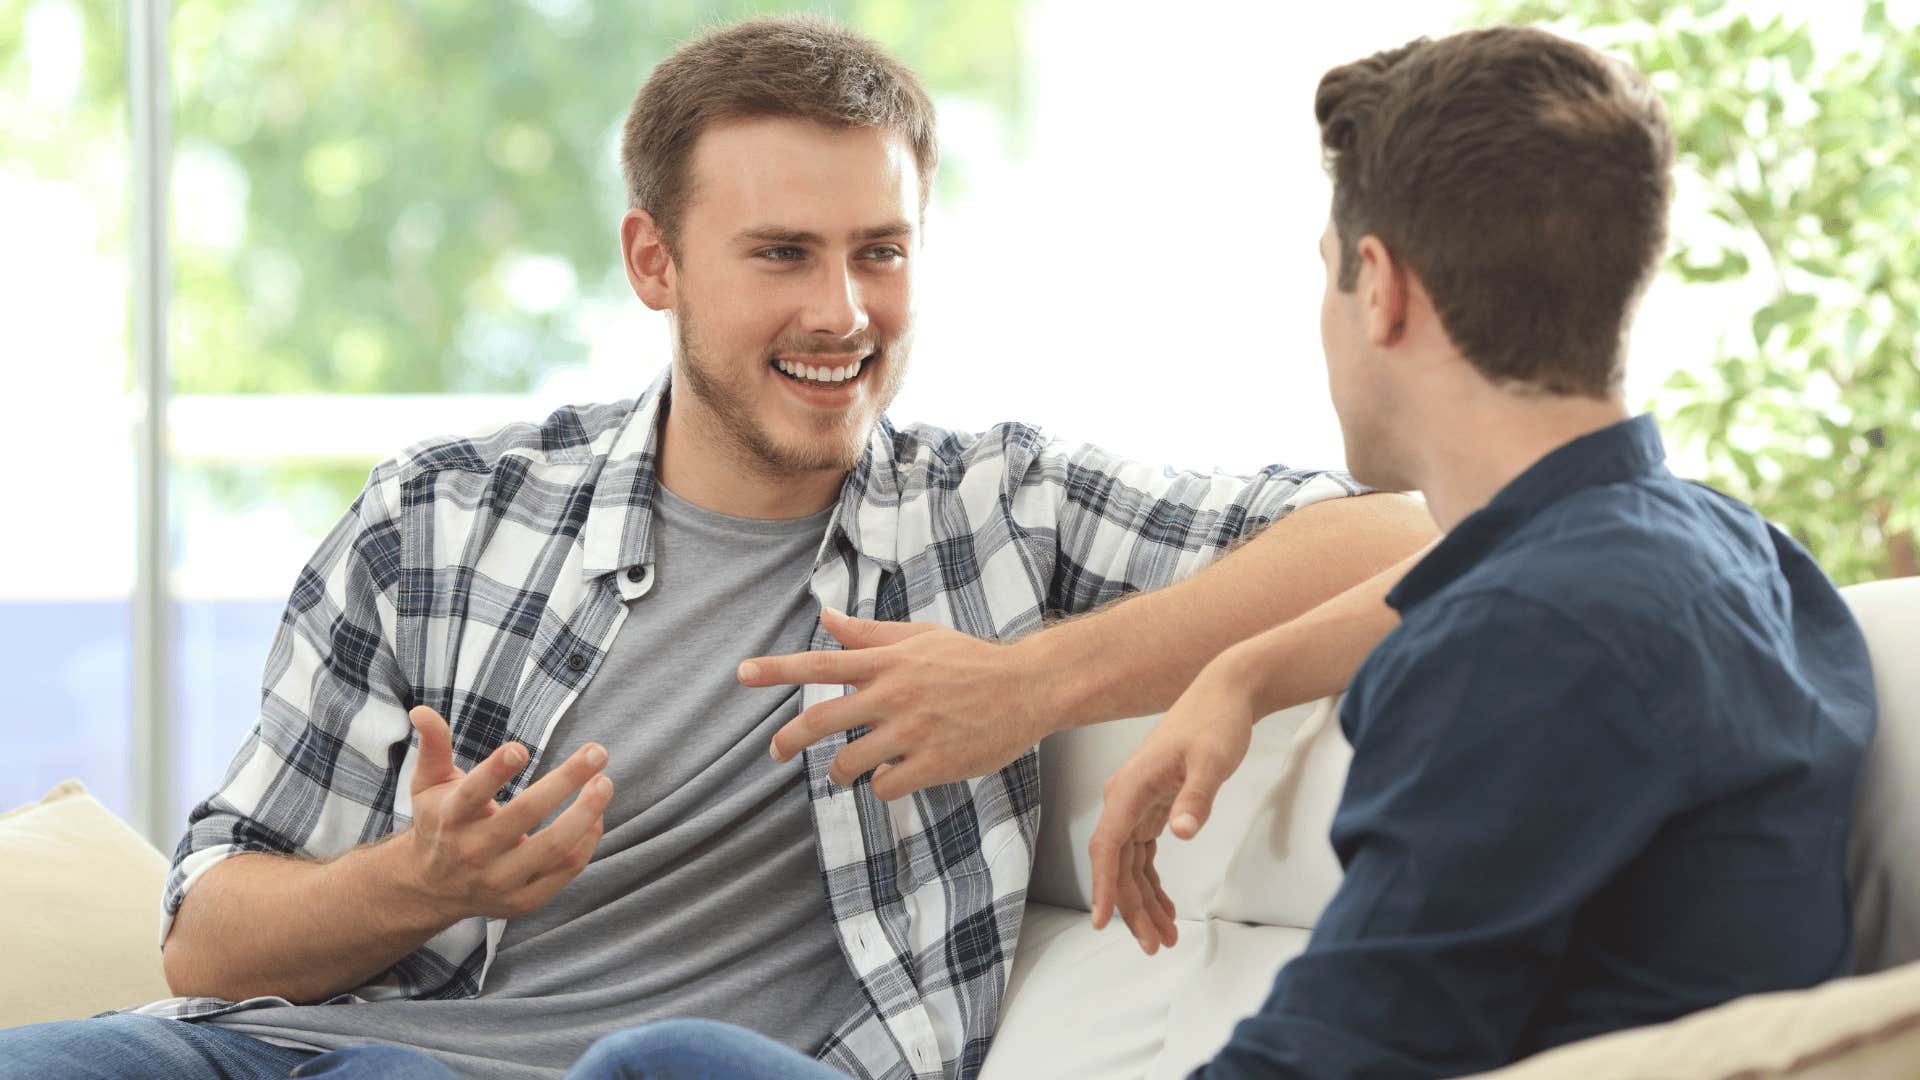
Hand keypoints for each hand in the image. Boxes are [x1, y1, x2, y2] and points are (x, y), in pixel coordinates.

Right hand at [398, 705, 612, 920]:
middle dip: (566, 780)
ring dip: (586, 813)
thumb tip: (422, 710)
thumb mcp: (428, 784)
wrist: (429, 888)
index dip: (496, 771)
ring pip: (553, 847)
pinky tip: (596, 817)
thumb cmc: (439, 823)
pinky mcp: (522, 900)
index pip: (473, 793)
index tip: (520, 749)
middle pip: (525, 814)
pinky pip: (564, 870)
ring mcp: (499, 879)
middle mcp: (474, 850)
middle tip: (597, 751)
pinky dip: (585, 843)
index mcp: (451, 817)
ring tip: (605, 783)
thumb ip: (433, 746)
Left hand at [746, 608, 1053, 800]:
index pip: (822, 662)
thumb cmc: (972, 660)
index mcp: (889, 661)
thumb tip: (827, 617)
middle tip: (774, 752)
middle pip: (822, 720)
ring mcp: (913, 730)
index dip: (778, 669)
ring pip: (850, 763)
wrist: (1028, 687)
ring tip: (847, 771)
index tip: (743, 673)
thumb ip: (871, 635)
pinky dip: (881, 784)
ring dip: (840, 772)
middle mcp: (894, 694)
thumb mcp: (921, 637)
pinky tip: (895, 775)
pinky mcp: (934, 762)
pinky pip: (886, 784)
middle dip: (788, 740)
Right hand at [1089, 655, 1257, 954]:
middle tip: (1154, 945)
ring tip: (1163, 937)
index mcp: (1129, 789)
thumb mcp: (1211, 761)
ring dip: (1143, 900)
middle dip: (1132, 908)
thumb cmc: (1216, 723)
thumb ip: (1196, 798)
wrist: (1226, 693)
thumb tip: (1180, 833)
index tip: (1102, 923)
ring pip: (1130, 864)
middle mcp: (1125, 798)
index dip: (1102, 887)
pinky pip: (1144, 853)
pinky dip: (1152, 881)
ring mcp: (1137, 802)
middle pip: (1118, 864)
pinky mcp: (1154, 805)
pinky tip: (1167, 906)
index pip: (1106, 847)